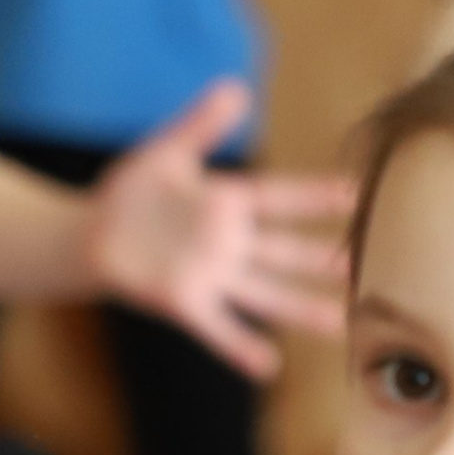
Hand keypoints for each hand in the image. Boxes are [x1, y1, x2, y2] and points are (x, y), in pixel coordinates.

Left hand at [86, 79, 351, 377]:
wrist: (85, 234)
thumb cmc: (129, 193)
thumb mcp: (165, 153)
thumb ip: (201, 126)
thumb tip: (235, 88)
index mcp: (227, 202)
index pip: (280, 197)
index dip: (316, 195)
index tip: (359, 190)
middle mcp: (227, 243)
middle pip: (285, 251)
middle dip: (323, 258)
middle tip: (368, 262)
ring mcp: (209, 274)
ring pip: (265, 293)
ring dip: (301, 308)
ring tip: (342, 322)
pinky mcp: (182, 300)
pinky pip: (216, 327)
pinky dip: (239, 346)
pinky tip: (268, 366)